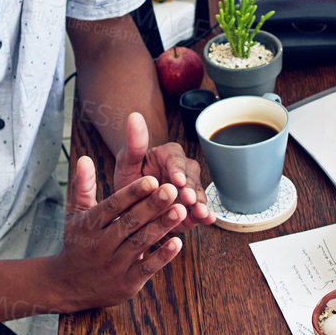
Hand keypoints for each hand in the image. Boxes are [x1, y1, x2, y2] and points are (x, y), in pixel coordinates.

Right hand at [48, 155, 185, 309]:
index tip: (152, 180)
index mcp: (89, 225)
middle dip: (152, 206)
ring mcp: (114, 265)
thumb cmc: (78, 243)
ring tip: (180, 210)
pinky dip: (163, 256)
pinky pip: (147, 268)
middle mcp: (100, 245)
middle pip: (129, 223)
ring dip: (162, 227)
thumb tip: (85, 158)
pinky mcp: (127, 283)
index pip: (112, 206)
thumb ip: (83, 187)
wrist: (68, 285)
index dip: (132, 193)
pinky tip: (179, 242)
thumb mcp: (76, 214)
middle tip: (172, 190)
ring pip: (140, 243)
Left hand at [113, 112, 210, 231]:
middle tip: (188, 199)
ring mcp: (189, 190)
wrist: (131, 204)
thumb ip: (134, 142)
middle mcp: (183, 170)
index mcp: (169, 155)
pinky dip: (205, 215)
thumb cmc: (130, 178)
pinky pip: (200, 210)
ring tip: (201, 213)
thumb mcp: (127, 162)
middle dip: (190, 189)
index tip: (177, 180)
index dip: (177, 170)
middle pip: (191, 177)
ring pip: (198, 194)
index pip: (176, 159)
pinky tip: (208, 219)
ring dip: (200, 203)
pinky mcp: (192, 208)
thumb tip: (134, 115)